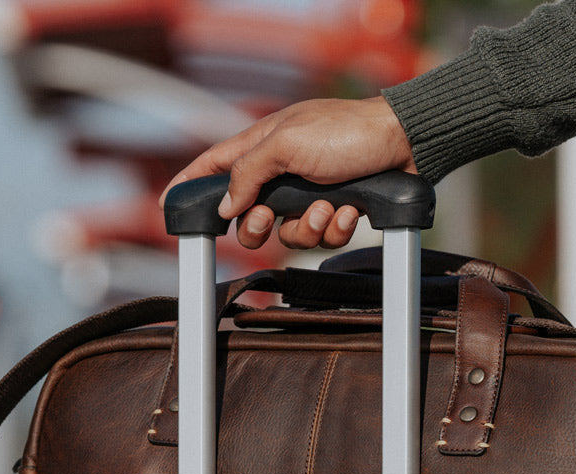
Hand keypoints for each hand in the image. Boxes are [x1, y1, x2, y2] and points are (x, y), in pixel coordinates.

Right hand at [158, 97, 415, 249]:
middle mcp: (281, 173)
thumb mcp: (287, 145)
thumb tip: (228, 205)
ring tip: (327, 207)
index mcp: (261, 147)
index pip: (214, 167)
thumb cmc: (346, 133)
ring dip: (306, 227)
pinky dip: (335, 228)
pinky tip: (349, 210)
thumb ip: (249, 173)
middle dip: (255, 227)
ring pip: (286, 234)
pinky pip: (321, 238)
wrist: (405, 144)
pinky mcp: (335, 211)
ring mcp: (309, 195)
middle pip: (247, 218)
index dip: (190, 185)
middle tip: (267, 217)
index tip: (170, 205)